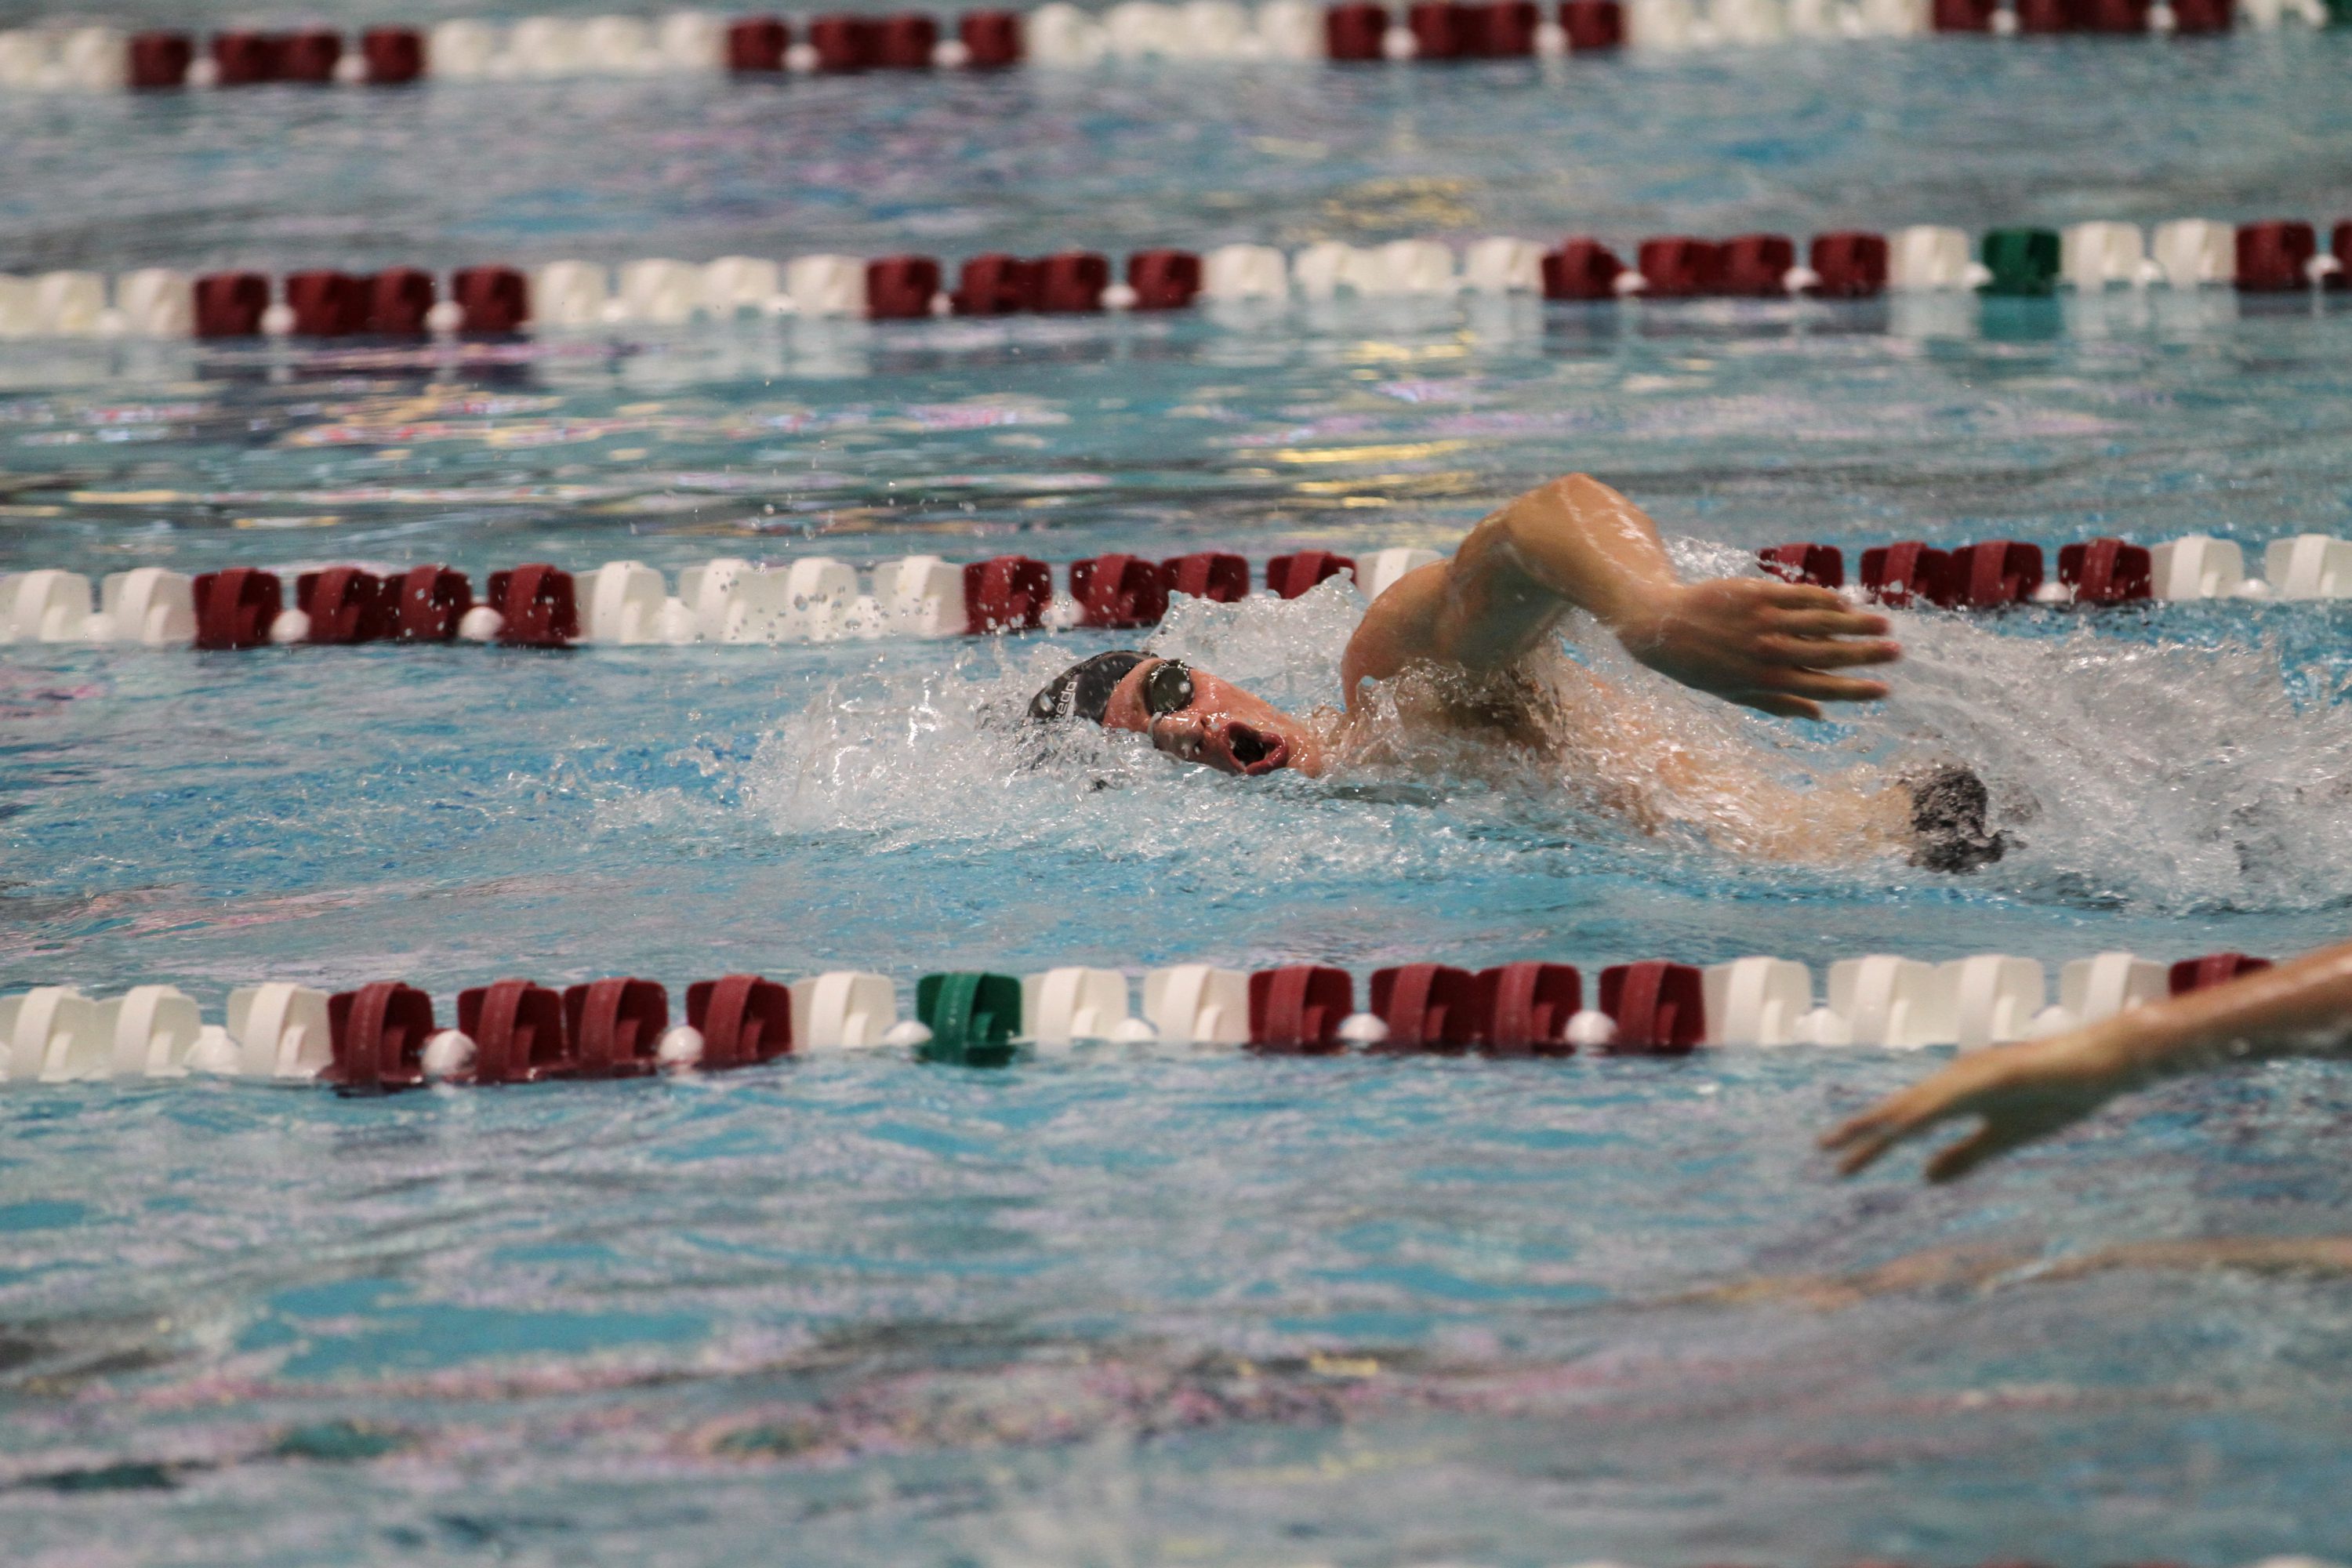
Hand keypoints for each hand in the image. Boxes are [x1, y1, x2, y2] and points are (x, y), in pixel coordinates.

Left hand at [1612, 579, 1899, 719]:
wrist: (1661, 626)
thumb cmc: (1699, 666)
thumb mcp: (1734, 693)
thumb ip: (1778, 704)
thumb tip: (1819, 716)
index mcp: (1765, 681)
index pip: (1820, 688)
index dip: (1855, 690)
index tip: (1884, 690)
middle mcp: (1767, 652)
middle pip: (1829, 654)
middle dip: (1867, 654)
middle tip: (1898, 653)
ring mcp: (1764, 621)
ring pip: (1821, 622)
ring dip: (1856, 622)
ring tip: (1884, 624)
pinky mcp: (1757, 594)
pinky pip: (1801, 596)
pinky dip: (1826, 599)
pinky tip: (1845, 602)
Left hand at [1819, 1029, 2133, 1181]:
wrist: (2105, 1067)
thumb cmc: (2055, 1097)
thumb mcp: (2004, 1139)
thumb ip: (1965, 1155)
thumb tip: (1923, 1178)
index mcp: (1957, 1097)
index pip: (1905, 1121)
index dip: (1871, 1139)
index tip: (1837, 1159)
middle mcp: (1959, 1080)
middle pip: (1904, 1108)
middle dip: (1865, 1128)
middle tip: (1825, 1148)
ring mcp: (1979, 1072)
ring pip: (1925, 1099)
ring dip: (1891, 1118)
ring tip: (1857, 1137)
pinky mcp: (2003, 1071)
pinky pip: (1964, 1091)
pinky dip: (1937, 1105)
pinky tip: (1916, 1120)